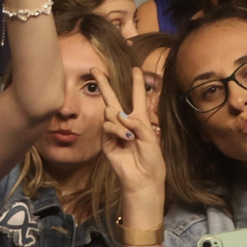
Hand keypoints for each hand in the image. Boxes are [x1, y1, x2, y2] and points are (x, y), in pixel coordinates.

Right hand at [95, 66, 166, 195]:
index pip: (137, 97)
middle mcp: (124, 122)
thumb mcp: (151, 138)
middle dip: (104, 83)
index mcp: (139, 120)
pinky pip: (107, 126)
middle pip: (113, 98)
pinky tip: (125, 139)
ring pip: (109, 112)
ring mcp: (113, 131)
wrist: (143, 178)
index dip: (137, 83)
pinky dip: (116, 130)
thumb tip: (119, 114)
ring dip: (120, 121)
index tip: (135, 68)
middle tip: (94, 68)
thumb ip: (137, 123)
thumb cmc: (152, 160)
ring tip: (129, 136)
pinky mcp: (105, 141)